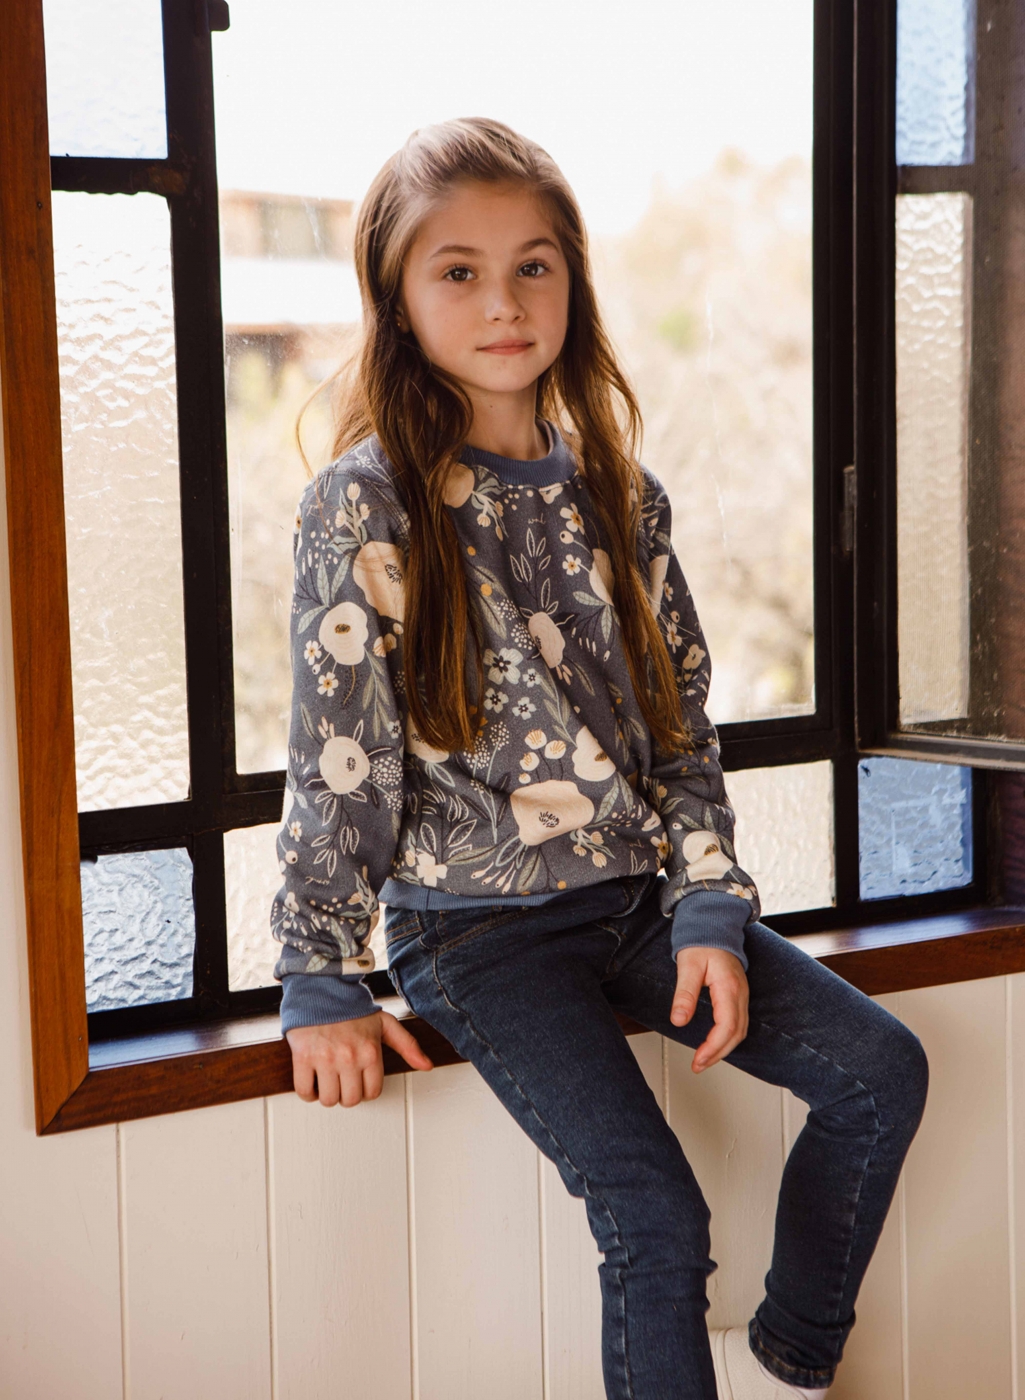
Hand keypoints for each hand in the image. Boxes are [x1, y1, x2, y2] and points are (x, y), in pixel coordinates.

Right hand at [286, 1010, 432, 1106]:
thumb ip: (408, 1046)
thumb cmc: (353, 1010)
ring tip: (328, 1079)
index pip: (372, 1092)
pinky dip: (308, 1092)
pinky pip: (304, 1091)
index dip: (364, 1090)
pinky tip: (312, 1080)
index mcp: (370, 1052)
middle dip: (346, 1094)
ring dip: (327, 1094)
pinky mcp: (303, 1057)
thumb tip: (427, 1066)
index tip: (358, 1080)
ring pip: (328, 1099)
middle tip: (342, 1080)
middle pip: (350, 1100)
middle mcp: (349, 1057)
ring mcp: (325, 1058)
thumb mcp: (385, 1024)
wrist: (322, 990)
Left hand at [670, 947, 748, 1073]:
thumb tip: (679, 1020)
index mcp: (729, 987)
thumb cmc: (703, 941)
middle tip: (698, 1065)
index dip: (713, 1048)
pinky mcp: (738, 995)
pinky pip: (739, 1022)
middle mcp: (740, 993)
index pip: (726, 1026)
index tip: (698, 1059)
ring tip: (704, 1059)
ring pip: (740, 1031)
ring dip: (724, 1049)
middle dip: (718, 1054)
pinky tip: (715, 1043)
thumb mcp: (687, 965)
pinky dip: (728, 1038)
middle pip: (736, 1034)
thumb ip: (684, 994)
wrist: (714, 926)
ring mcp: (742, 994)